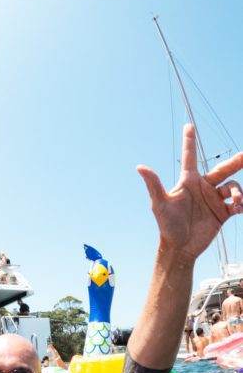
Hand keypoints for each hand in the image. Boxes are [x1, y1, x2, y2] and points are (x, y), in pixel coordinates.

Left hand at [137, 124, 242, 258]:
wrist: (180, 247)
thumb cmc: (167, 225)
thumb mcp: (159, 204)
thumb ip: (153, 184)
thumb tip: (139, 166)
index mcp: (188, 182)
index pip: (190, 156)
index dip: (189, 141)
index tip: (189, 125)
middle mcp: (202, 188)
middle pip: (222, 169)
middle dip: (236, 161)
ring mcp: (213, 199)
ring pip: (233, 186)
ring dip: (238, 192)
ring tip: (236, 201)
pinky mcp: (222, 212)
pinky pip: (237, 203)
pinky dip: (240, 204)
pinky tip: (238, 209)